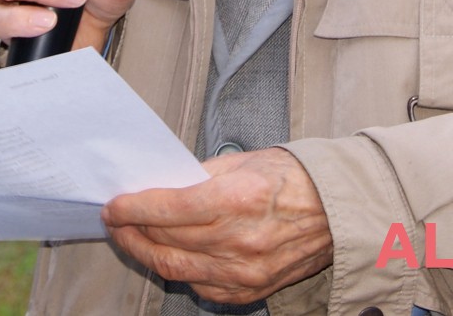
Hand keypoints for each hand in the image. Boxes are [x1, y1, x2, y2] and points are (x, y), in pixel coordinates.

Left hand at [103, 147, 332, 305]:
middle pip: (165, 243)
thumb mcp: (245, 162)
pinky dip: (180, 272)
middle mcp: (239, 240)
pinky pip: (201, 287)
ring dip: (147, 254)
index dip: (132, 208)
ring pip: (177, 269)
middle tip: (117, 221)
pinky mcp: (251, 290)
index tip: (114, 205)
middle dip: (132, 232)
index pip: (166, 209)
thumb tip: (161, 186)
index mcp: (237, 199)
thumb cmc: (294, 180)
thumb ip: (199, 176)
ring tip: (134, 239)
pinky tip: (170, 257)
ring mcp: (245, 271)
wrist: (338, 212)